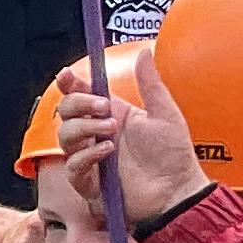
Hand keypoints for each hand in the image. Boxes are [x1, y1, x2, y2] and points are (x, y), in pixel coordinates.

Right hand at [52, 47, 209, 224]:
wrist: (177, 191)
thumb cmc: (173, 155)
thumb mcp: (165, 114)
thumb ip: (151, 83)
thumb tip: (144, 51)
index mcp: (112, 114)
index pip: (81, 94)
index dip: (70, 83)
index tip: (67, 75)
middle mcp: (97, 133)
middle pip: (66, 112)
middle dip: (79, 104)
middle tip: (104, 107)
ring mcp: (91, 157)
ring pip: (65, 136)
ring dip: (84, 128)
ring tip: (112, 132)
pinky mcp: (89, 181)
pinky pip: (73, 165)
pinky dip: (87, 155)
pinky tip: (107, 151)